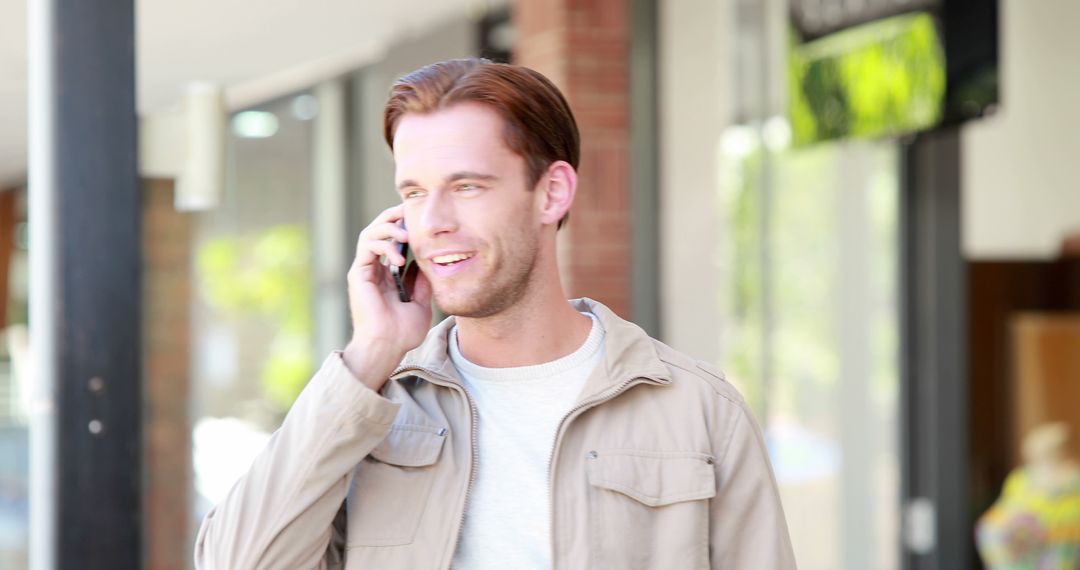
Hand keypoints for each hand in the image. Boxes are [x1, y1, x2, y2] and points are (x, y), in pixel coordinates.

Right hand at [342, 204, 432, 390]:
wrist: (388, 346)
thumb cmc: (403, 332)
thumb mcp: (422, 302)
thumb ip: (422, 281)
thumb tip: (428, 261)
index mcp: (387, 275)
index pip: (392, 240)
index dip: (403, 226)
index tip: (420, 219)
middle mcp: (373, 269)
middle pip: (379, 230)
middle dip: (394, 217)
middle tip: (410, 211)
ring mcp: (364, 270)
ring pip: (370, 233)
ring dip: (389, 228)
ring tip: (407, 235)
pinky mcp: (358, 274)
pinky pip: (367, 246)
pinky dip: (384, 245)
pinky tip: (400, 257)